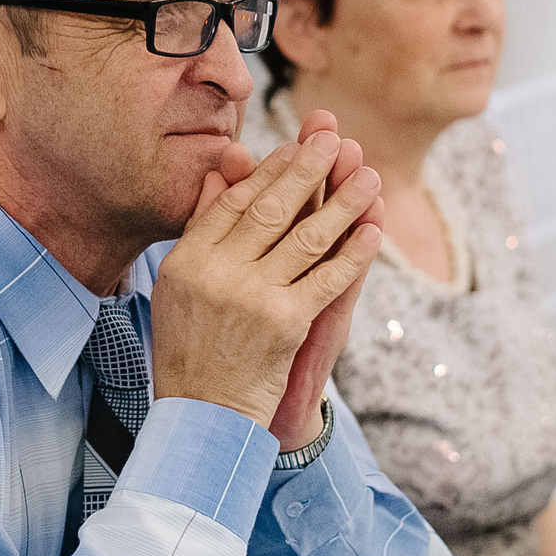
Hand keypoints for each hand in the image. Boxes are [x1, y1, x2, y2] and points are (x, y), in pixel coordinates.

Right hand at [151, 120, 383, 438]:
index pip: (237, 201)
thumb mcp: (181, 285)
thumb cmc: (193, 348)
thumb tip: (225, 170)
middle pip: (272, 208)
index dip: (270, 170)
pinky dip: (354, 254)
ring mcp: (250, 297)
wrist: (203, 416)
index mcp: (188, 258)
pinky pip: (328, 279)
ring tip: (369, 177)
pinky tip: (374, 232)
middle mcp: (216, 272)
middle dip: (309, 170)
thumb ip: (204, 226)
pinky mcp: (284, 323)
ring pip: (306, 238)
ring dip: (344, 204)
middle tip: (338, 139)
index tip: (298, 146)